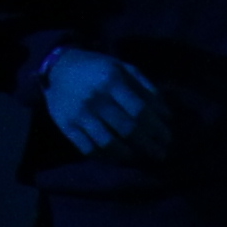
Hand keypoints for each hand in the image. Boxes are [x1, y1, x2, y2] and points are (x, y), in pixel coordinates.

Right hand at [38, 46, 170, 164]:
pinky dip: (105, 157)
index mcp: (113, 81)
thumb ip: (146, 88)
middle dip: (148, 145)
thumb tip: (166, 115)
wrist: (58, 68)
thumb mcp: (124, 68)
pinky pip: (88, 148)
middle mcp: (96, 99)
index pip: (140, 111)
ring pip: (108, 143)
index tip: (167, 138)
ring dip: (128, 155)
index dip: (156, 128)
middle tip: (160, 154)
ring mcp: (79, 114)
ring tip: (140, 158)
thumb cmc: (98, 68)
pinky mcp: (66, 126)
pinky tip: (116, 158)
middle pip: (127, 129)